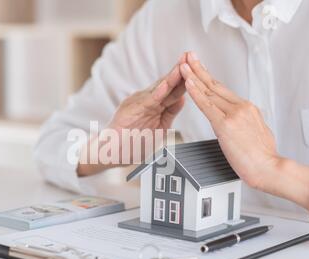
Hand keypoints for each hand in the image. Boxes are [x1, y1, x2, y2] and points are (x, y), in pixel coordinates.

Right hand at [78, 55, 186, 176]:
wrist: (111, 153)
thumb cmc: (132, 143)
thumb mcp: (159, 128)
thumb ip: (170, 113)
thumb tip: (183, 99)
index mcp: (154, 105)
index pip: (173, 89)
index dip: (185, 78)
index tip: (197, 67)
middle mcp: (147, 100)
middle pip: (167, 83)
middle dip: (179, 70)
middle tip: (190, 55)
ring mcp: (139, 103)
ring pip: (159, 88)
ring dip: (171, 76)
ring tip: (182, 64)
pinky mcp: (131, 109)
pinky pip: (147, 100)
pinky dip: (158, 93)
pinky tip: (166, 86)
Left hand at [180, 52, 308, 211]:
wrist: (269, 168)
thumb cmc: (263, 157)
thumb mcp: (258, 133)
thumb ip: (246, 124)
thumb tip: (241, 124)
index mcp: (247, 109)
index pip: (222, 91)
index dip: (209, 78)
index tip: (201, 68)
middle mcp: (241, 107)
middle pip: (215, 85)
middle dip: (200, 69)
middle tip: (189, 56)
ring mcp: (233, 114)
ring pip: (209, 92)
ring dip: (193, 76)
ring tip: (184, 64)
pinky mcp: (225, 125)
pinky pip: (206, 106)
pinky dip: (195, 93)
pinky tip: (188, 83)